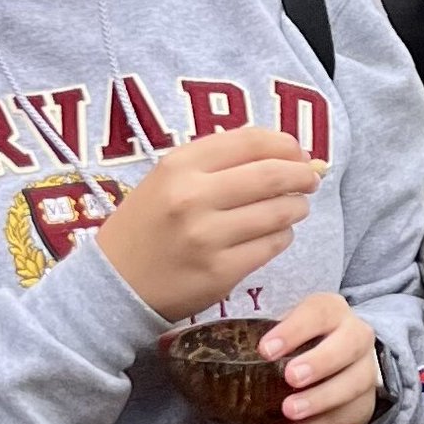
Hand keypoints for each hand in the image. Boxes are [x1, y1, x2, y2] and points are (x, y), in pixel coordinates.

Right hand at [98, 128, 319, 322]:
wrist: (113, 283)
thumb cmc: (148, 224)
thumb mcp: (168, 179)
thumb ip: (221, 162)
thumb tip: (289, 153)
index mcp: (179, 165)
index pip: (252, 141)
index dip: (286, 144)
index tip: (298, 152)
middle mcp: (193, 197)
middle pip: (273, 175)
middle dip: (302, 175)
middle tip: (310, 180)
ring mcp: (207, 237)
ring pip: (280, 212)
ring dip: (297, 207)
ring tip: (294, 208)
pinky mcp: (221, 272)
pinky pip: (272, 246)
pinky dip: (282, 237)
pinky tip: (274, 234)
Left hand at [258, 290, 384, 423]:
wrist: (338, 371)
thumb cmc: (300, 345)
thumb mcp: (285, 330)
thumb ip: (259, 332)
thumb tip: (202, 344)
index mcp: (332, 311)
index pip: (320, 311)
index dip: (295, 329)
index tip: (266, 350)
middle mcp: (356, 337)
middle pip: (351, 344)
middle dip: (321, 361)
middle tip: (290, 378)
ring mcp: (364, 372)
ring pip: (353, 384)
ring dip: (320, 399)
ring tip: (288, 411)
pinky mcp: (362, 405)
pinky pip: (342, 418)